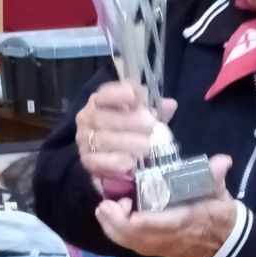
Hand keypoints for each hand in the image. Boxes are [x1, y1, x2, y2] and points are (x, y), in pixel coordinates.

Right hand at [75, 79, 177, 194]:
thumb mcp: (142, 116)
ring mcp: (85, 141)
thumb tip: (170, 105)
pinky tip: (131, 162)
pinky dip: (115, 162)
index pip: (104, 94)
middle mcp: (88, 118)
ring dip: (126, 142)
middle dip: (128, 120)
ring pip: (101, 139)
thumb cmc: (128, 130)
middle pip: (101, 117)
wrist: (110, 158)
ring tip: (147, 146)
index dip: (118, 93)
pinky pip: (98, 161)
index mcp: (100, 102)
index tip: (135, 95)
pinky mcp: (87, 161)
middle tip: (150, 125)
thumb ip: (154, 110)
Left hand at [95, 155, 239, 256]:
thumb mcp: (220, 195)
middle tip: (105, 203)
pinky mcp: (151, 248)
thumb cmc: (219, 216)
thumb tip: (223, 160)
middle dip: (115, 221)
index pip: (155, 225)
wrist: (223, 244)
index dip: (135, 219)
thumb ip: (216, 177)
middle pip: (133, 236)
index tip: (123, 202)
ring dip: (111, 226)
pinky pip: (128, 243)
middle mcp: (166, 237)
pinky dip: (115, 231)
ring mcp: (157, 245)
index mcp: (184, 222)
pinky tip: (110, 216)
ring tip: (104, 207)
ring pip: (127, 241)